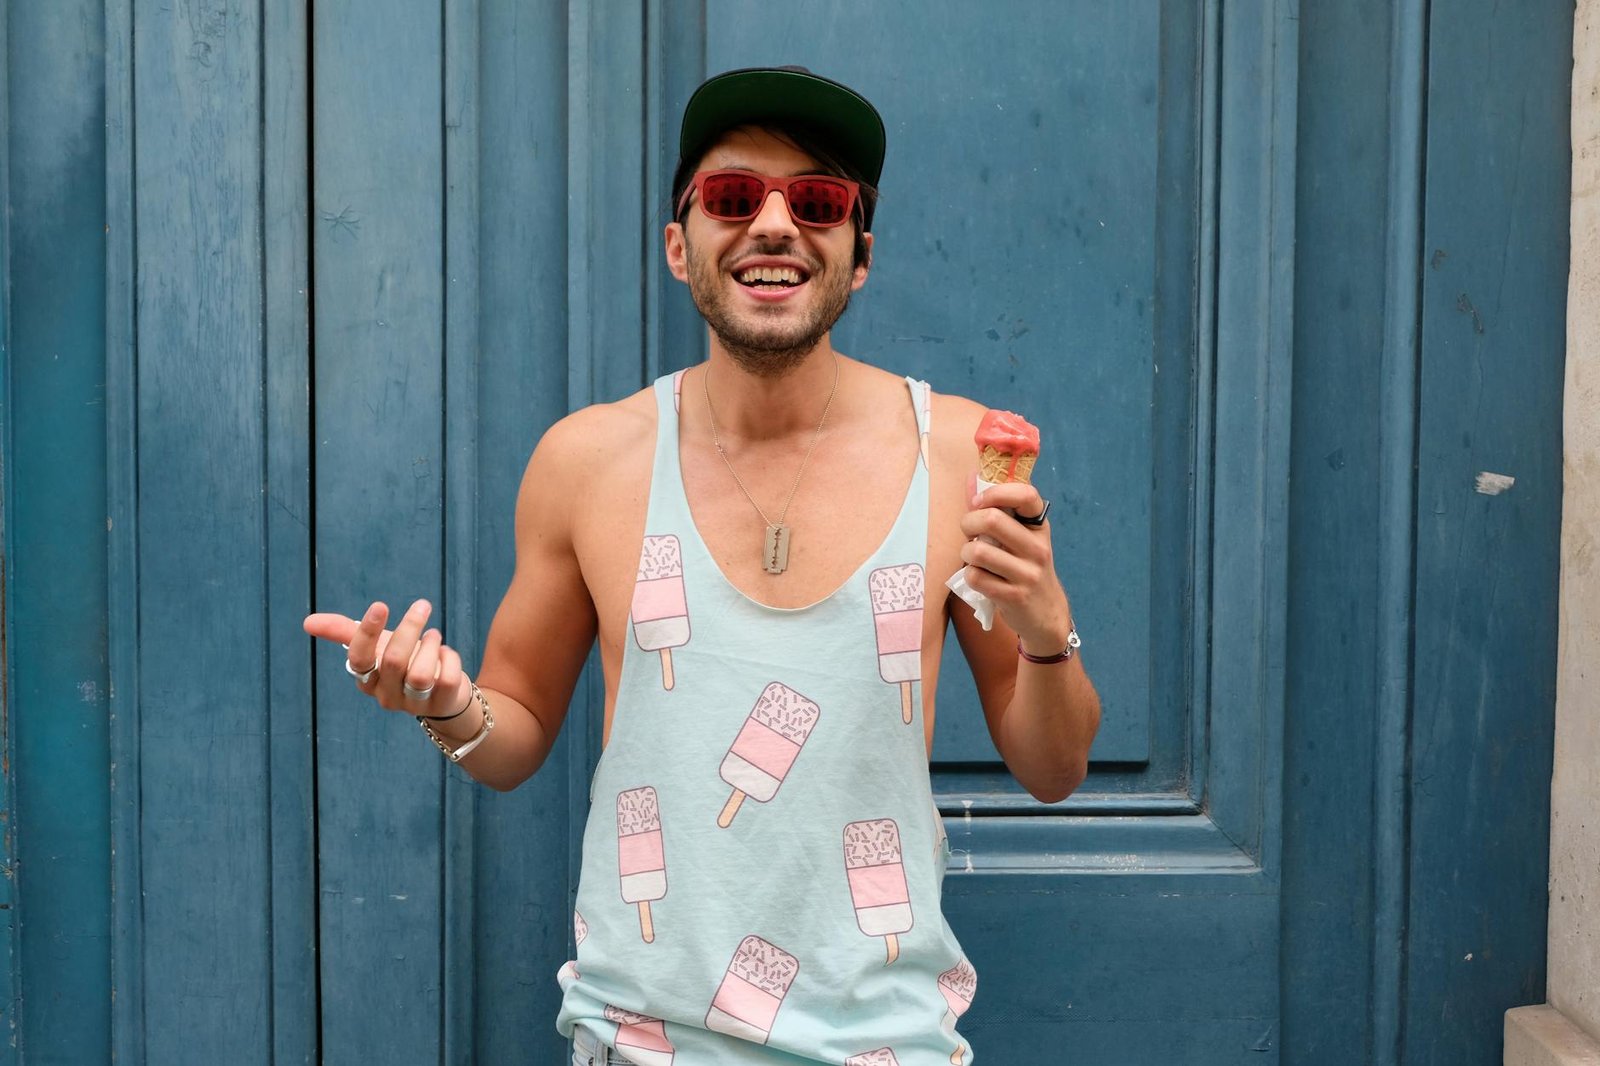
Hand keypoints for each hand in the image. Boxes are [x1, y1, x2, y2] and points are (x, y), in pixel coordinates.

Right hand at [302, 599, 472, 716]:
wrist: (442, 693)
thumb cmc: (404, 663)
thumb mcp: (377, 645)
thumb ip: (344, 632)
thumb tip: (307, 622)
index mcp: (367, 680)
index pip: (360, 659)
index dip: (367, 633)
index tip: (380, 605)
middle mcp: (387, 696)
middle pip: (393, 661)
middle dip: (409, 627)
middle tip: (422, 606)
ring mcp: (415, 704)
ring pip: (421, 674)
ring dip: (430, 645)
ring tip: (433, 636)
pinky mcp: (442, 703)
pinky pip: (448, 678)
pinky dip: (450, 657)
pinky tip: (445, 653)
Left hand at [957, 476, 1073, 653]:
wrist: (1046, 614)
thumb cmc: (1026, 568)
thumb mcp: (1022, 538)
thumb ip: (996, 509)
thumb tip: (971, 477)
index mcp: (1040, 527)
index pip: (1026, 494)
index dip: (996, 492)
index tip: (979, 502)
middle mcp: (1038, 548)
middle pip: (991, 520)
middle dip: (968, 523)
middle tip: (969, 532)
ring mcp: (1028, 574)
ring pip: (978, 551)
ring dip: (966, 552)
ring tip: (973, 557)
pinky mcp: (1014, 596)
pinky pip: (975, 577)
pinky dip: (970, 575)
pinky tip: (980, 577)